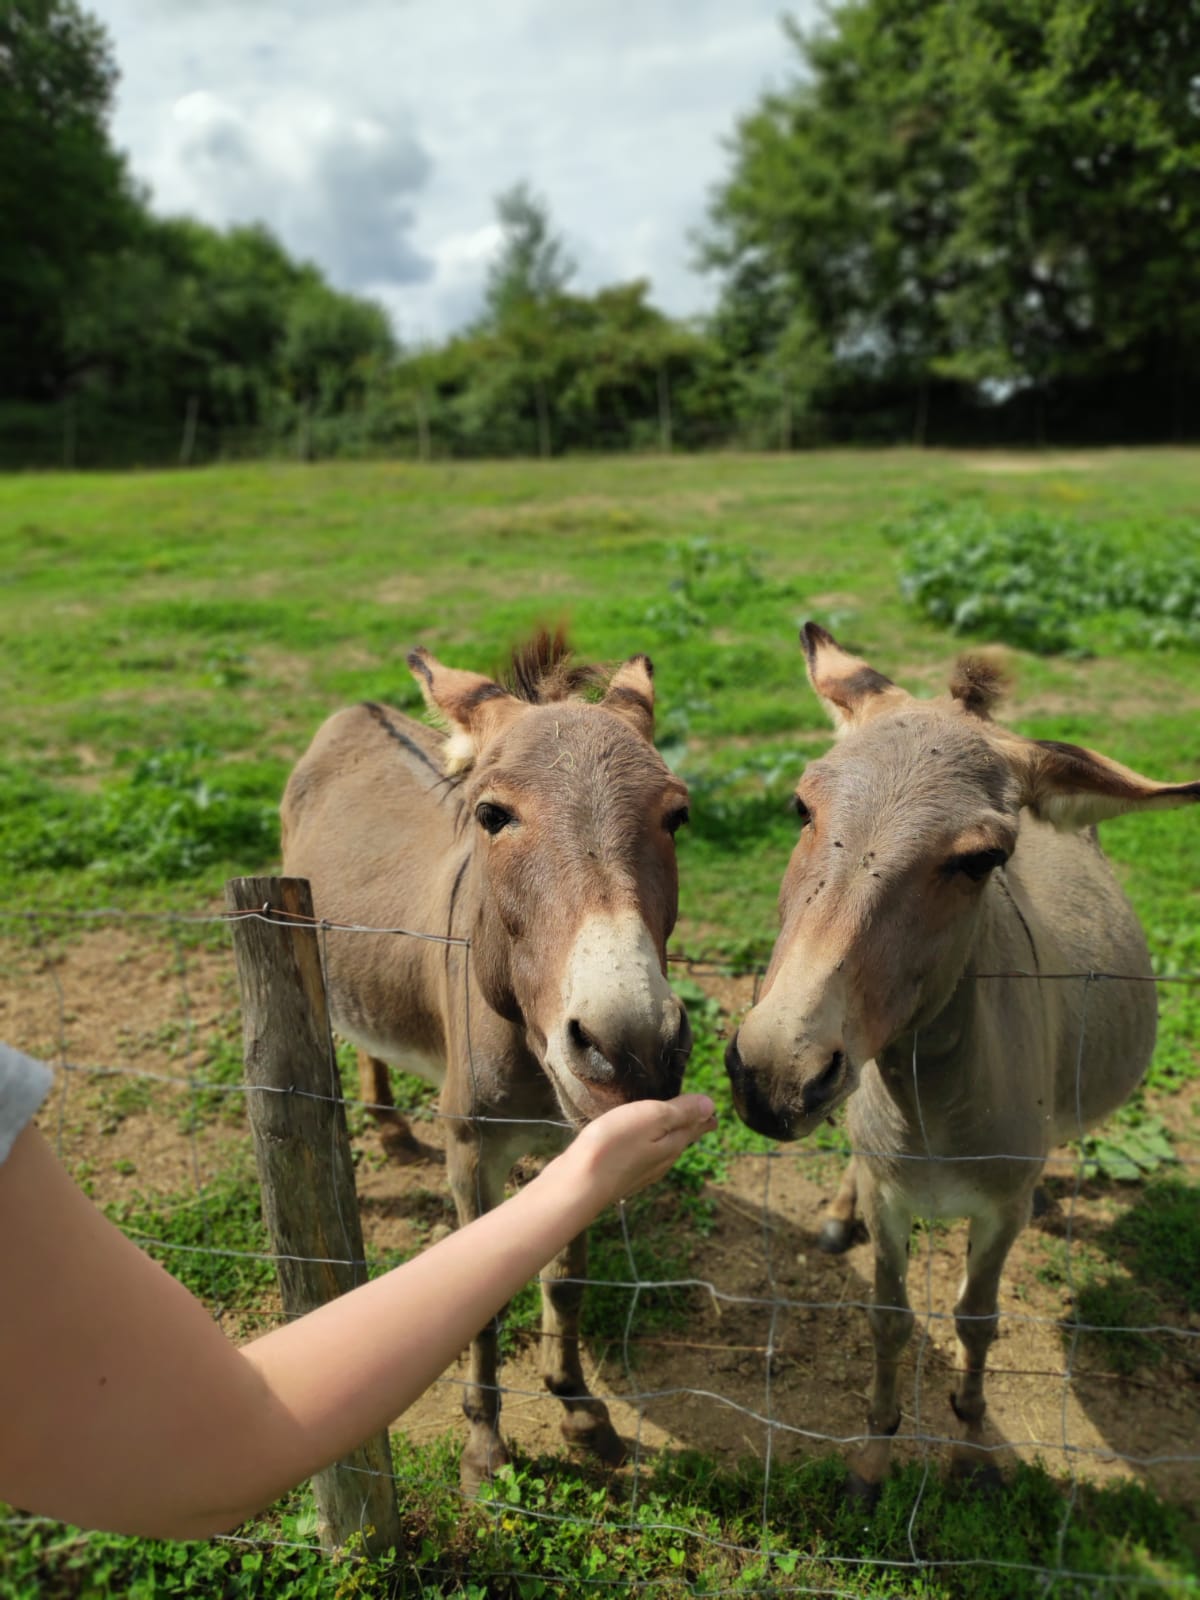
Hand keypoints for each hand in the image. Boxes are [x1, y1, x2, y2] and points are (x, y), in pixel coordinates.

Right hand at [555, 1093, 717, 1207]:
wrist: (577, 1185)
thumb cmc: (614, 1145)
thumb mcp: (652, 1118)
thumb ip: (682, 1112)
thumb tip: (711, 1105)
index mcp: (673, 1145)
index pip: (698, 1127)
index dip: (705, 1114)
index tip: (713, 1107)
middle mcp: (661, 1162)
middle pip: (681, 1139)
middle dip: (689, 1124)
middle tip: (697, 1111)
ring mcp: (640, 1172)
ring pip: (662, 1149)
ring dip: (667, 1134)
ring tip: (668, 1121)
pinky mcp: (619, 1175)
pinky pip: (641, 1154)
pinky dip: (646, 1143)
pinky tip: (636, 1139)